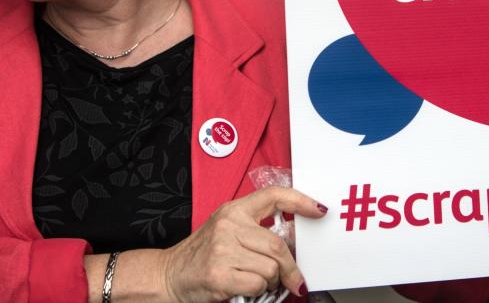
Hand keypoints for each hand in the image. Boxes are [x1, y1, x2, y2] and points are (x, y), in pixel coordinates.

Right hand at [158, 187, 326, 300]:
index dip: (300, 201)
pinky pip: (258, 284)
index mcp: (233, 209)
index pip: (273, 195)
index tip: (319, 210)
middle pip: (278, 245)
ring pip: (271, 267)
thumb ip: (256, 231)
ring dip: (270, 281)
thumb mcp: (228, 232)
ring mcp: (223, 248)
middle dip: (290, 268)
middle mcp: (229, 224)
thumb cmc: (203, 254)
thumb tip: (295, 242)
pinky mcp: (219, 272)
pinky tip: (244, 288)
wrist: (169, 274)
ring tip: (256, 281)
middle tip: (294, 280)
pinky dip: (258, 291)